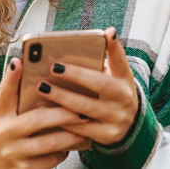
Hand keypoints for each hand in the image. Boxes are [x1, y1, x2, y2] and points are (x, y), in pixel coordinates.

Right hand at [0, 58, 89, 168]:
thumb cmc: (1, 130)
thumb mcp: (1, 110)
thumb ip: (11, 90)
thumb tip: (19, 61)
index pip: (4, 93)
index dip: (11, 77)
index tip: (20, 61)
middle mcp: (4, 133)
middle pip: (36, 120)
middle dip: (62, 114)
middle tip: (82, 108)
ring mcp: (14, 154)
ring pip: (48, 143)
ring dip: (70, 134)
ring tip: (85, 125)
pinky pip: (49, 161)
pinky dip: (62, 152)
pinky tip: (70, 145)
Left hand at [36, 27, 138, 145]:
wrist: (127, 125)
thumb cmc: (110, 91)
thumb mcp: (112, 74)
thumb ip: (102, 58)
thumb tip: (92, 37)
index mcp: (125, 79)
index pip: (121, 60)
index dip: (116, 47)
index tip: (109, 32)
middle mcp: (125, 99)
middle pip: (100, 85)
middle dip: (76, 76)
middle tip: (53, 67)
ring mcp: (117, 119)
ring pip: (86, 108)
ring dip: (62, 98)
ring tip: (42, 87)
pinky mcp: (107, 136)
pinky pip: (80, 128)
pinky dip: (61, 119)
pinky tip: (44, 110)